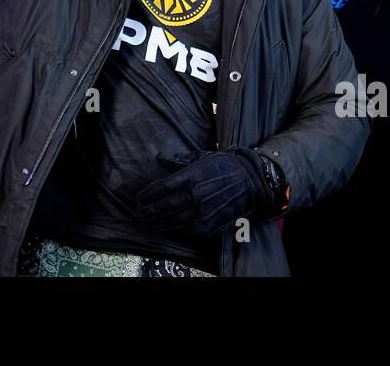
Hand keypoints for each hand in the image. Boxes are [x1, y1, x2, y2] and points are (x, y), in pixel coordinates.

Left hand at [134, 148, 275, 237]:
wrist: (250, 179)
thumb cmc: (223, 166)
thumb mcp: (200, 158)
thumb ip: (178, 161)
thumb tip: (159, 158)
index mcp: (190, 176)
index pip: (161, 188)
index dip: (147, 195)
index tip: (139, 198)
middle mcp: (195, 194)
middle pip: (163, 207)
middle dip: (148, 212)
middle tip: (139, 214)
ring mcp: (203, 211)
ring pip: (174, 221)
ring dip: (159, 224)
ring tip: (150, 224)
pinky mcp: (212, 223)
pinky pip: (190, 230)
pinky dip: (178, 230)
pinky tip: (171, 228)